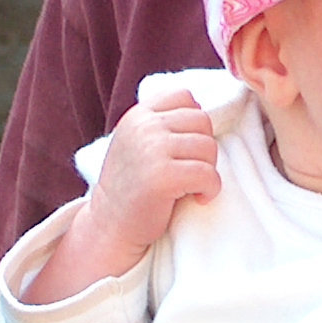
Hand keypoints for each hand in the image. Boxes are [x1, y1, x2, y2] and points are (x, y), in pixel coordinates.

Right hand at [84, 92, 219, 262]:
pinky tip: (198, 198)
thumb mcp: (139, 143)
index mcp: (138, 115)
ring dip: (208, 170)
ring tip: (191, 185)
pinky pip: (208, 174)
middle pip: (203, 121)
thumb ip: (162, 123)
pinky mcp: (162, 176)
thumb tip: (204, 108)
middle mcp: (143, 127)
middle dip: (203, 149)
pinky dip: (211, 189)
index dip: (194, 123)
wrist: (110, 226)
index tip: (185, 149)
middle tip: (190, 172)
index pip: (185, 96)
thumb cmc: (134, 186)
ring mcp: (151, 149)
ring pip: (208, 146)